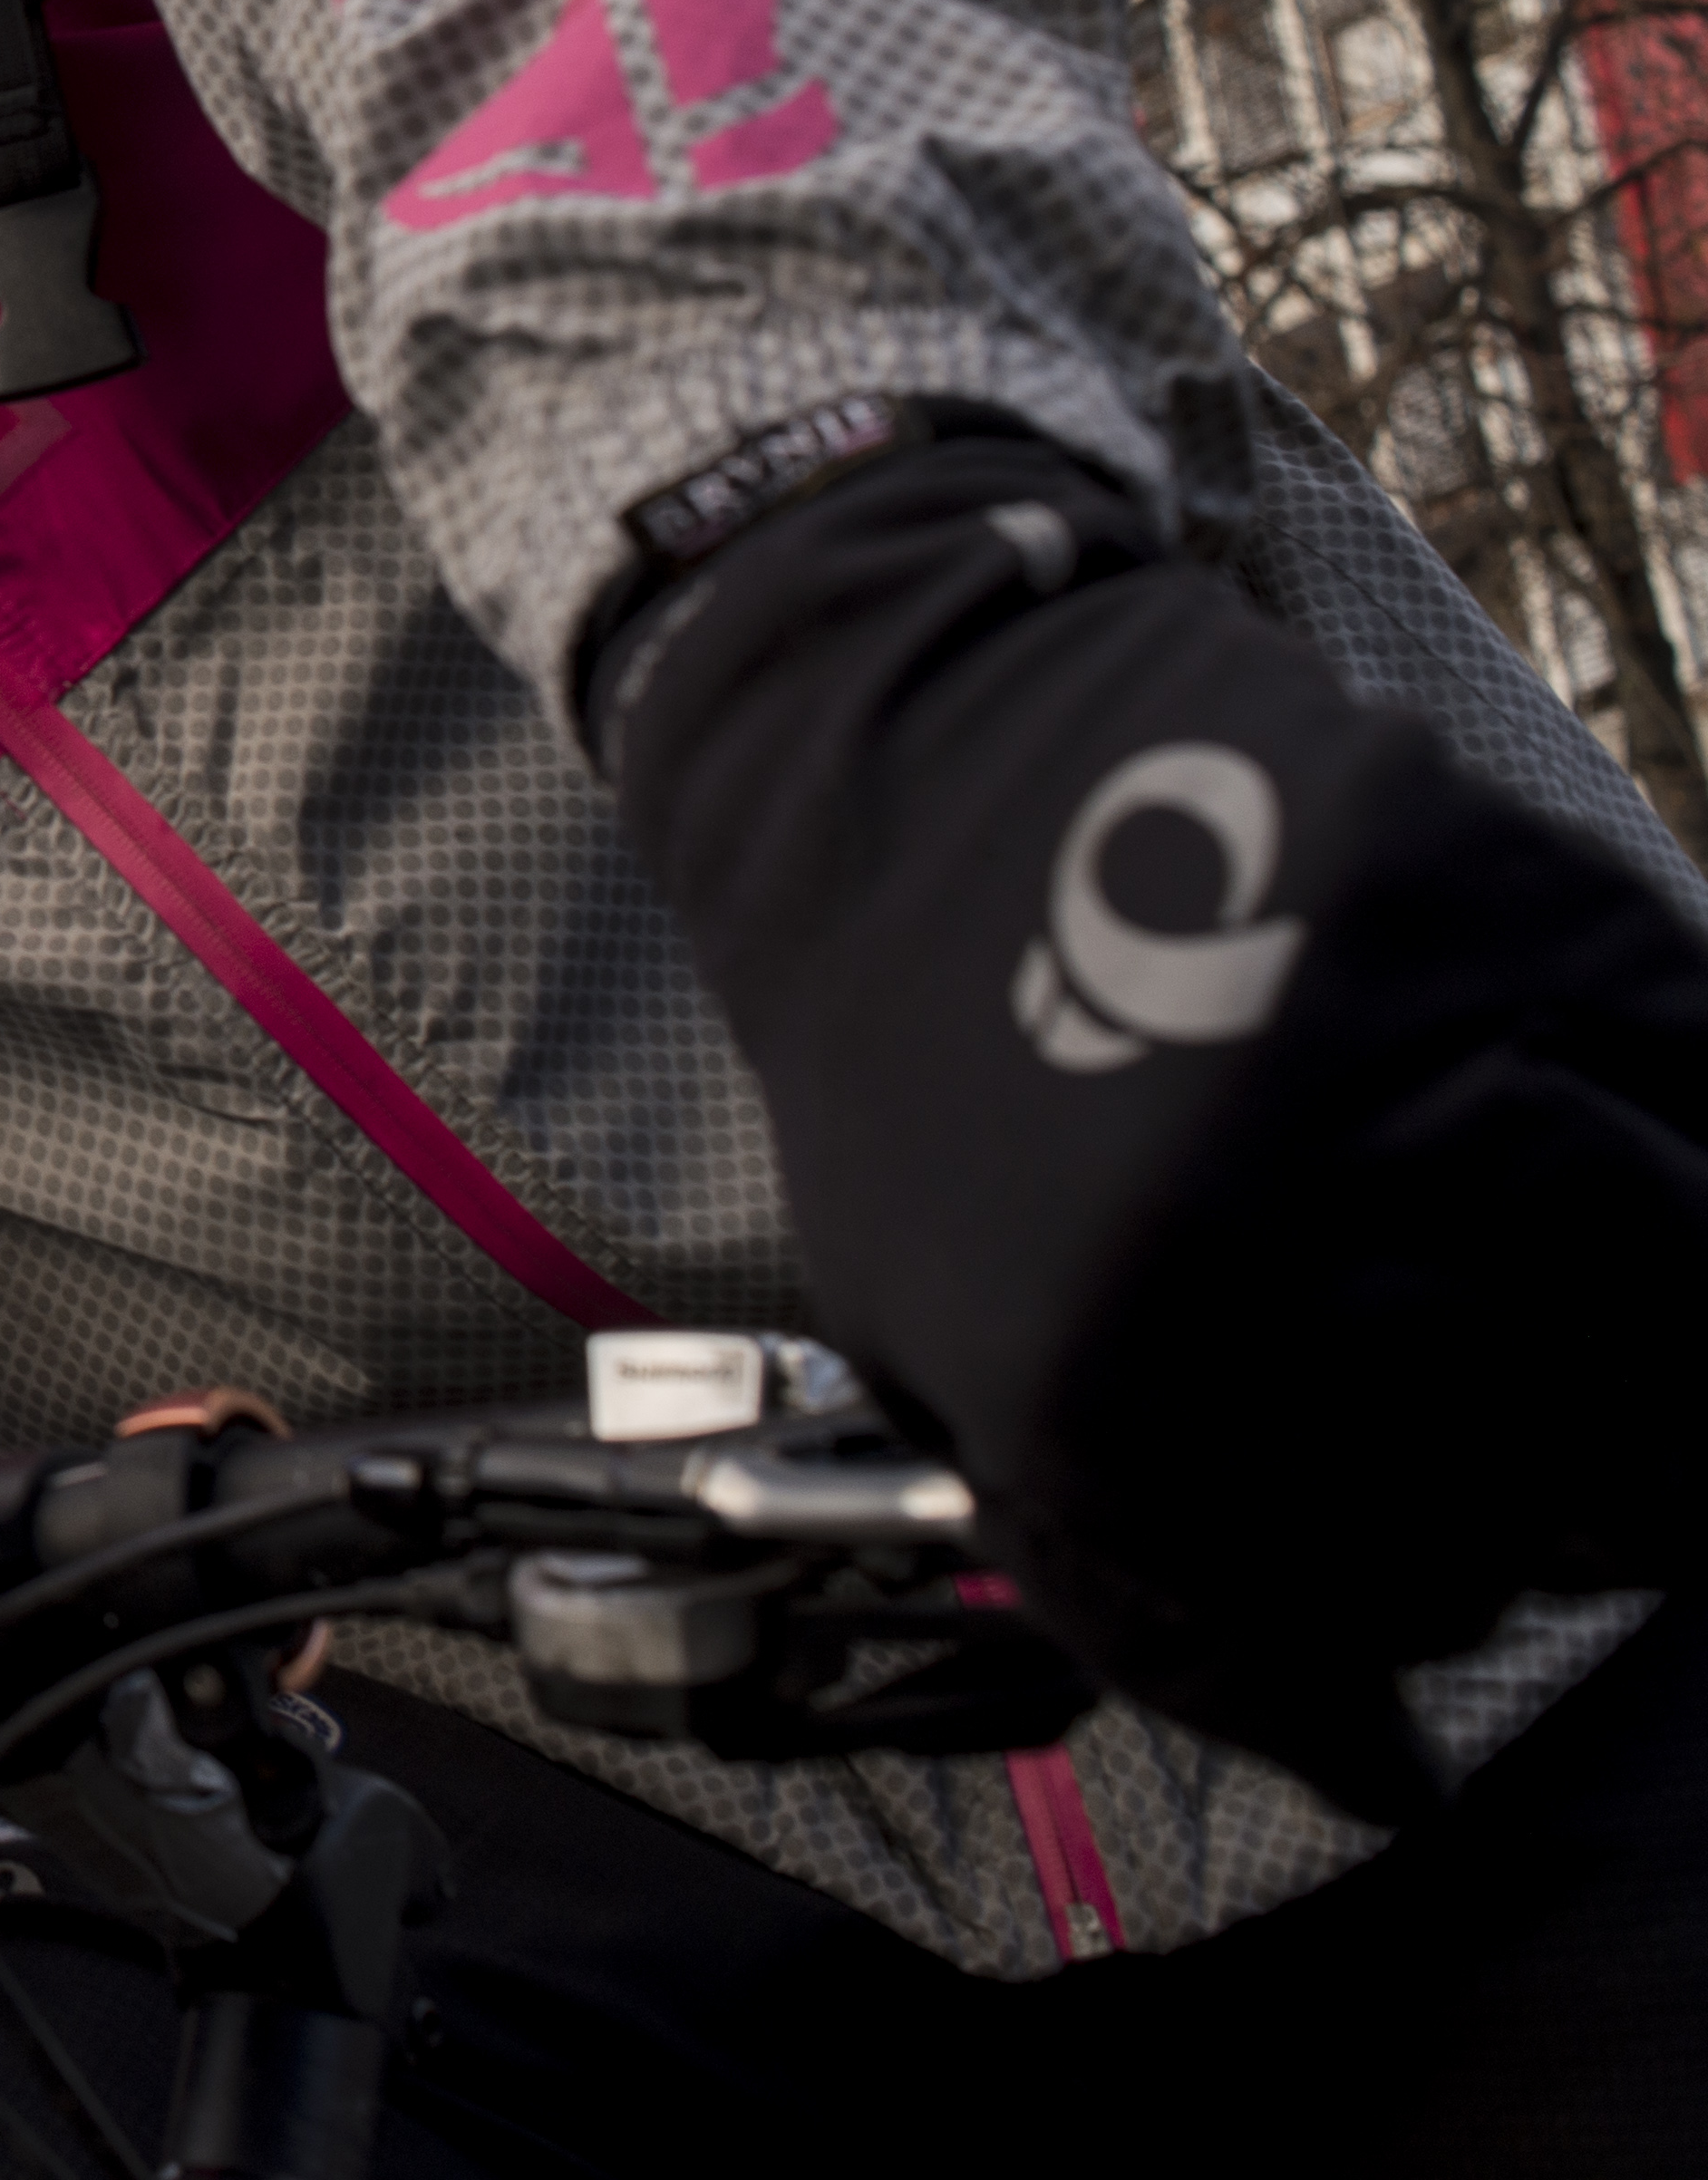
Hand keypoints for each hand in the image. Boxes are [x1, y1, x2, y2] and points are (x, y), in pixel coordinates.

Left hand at [605, 426, 1707, 1815]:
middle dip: (1613, 1490)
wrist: (879, 749)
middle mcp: (1261, 1227)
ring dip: (1677, 1319)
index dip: (1450, 1601)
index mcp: (1106, 1377)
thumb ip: (1138, 1567)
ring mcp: (1397, 1049)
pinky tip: (1641, 1148)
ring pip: (1694, 1279)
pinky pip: (1702, 1070)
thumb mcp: (943, 1342)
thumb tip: (1365, 1754)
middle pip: (1599, 1465)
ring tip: (1614, 1315)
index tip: (1452, 1570)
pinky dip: (1701, 1129)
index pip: (1404, 1599)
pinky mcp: (1495, 895)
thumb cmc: (912, 1060)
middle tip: (1576, 1457)